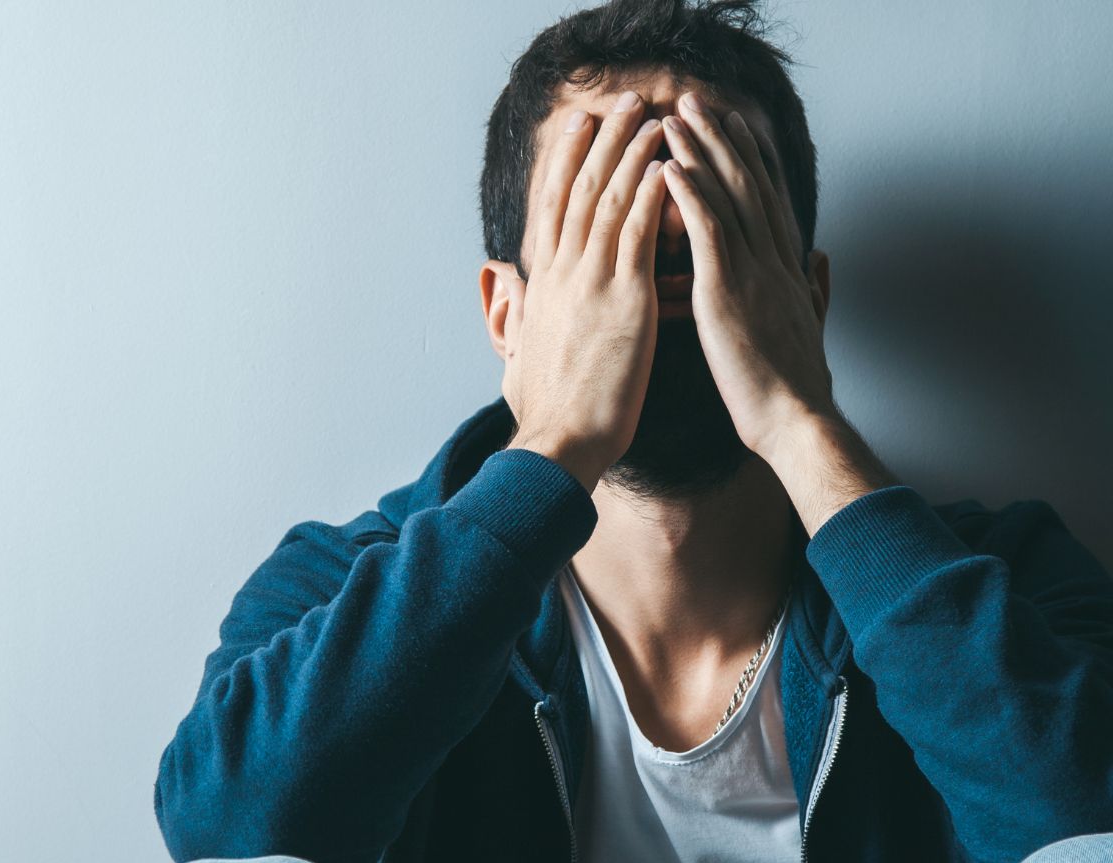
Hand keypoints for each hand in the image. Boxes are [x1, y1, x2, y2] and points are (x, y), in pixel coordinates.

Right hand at [499, 91, 670, 490]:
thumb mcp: (520, 355)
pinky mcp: (625, 300)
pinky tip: (667, 165)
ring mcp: (592, 284)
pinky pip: (639, 234)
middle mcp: (562, 275)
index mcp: (543, 286)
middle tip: (621, 104)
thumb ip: (519, 319)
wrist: (559, 442)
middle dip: (601, 141)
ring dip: (631, 154)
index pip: (551, 209)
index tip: (579, 129)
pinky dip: (652, 195)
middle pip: (579, 190)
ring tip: (651, 117)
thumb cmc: (548, 412)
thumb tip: (511, 301)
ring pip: (609, 201)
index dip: (565, 163)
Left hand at [657, 92, 837, 456]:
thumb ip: (816, 287)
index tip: (735, 126)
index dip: (750, 159)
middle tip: (697, 103)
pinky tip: (671, 168)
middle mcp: (773, 260)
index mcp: (787, 269)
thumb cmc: (797, 386)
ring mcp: (753, 273)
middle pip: (747, 185)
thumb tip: (822, 259)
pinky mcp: (728, 293)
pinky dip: (690, 197)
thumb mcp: (811, 327)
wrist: (797, 421)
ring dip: (700, 153)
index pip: (766, 200)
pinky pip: (708, 234)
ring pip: (726, 199)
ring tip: (676, 118)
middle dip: (722, 140)